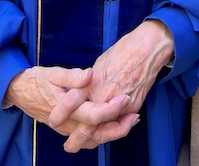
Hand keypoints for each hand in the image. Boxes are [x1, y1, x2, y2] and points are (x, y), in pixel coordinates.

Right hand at [6, 66, 137, 147]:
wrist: (19, 91)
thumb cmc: (37, 80)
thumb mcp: (53, 73)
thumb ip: (72, 76)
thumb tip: (90, 74)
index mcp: (66, 110)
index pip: (93, 115)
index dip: (111, 109)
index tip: (125, 98)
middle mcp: (67, 124)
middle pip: (97, 134)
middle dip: (119, 127)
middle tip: (135, 115)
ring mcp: (67, 129)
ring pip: (94, 139)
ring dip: (114, 132)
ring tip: (131, 120)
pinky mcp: (68, 129)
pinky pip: (88, 138)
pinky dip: (103, 133)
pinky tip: (115, 123)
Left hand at [51, 20, 173, 152]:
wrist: (145, 50)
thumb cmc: (122, 52)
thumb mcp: (99, 64)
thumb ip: (90, 82)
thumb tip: (82, 90)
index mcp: (92, 83)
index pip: (71, 102)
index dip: (61, 112)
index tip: (53, 120)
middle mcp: (104, 96)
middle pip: (88, 125)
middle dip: (77, 139)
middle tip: (69, 146)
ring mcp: (119, 105)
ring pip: (104, 130)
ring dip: (95, 139)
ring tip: (86, 144)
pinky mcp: (132, 108)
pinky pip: (119, 125)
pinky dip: (112, 130)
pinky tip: (106, 132)